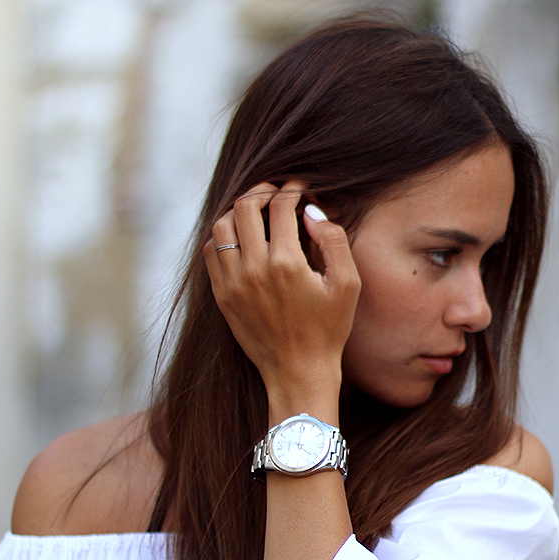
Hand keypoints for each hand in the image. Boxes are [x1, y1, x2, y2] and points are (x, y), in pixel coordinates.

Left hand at [203, 181, 360, 404]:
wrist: (298, 371)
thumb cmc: (328, 329)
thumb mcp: (347, 284)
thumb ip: (333, 240)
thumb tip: (311, 212)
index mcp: (286, 263)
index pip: (281, 206)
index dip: (292, 189)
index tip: (300, 187)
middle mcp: (254, 269)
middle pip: (245, 207)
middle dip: (262, 191)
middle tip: (276, 192)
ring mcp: (233, 283)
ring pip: (222, 226)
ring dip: (239, 212)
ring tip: (256, 213)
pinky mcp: (222, 296)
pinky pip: (211, 252)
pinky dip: (223, 237)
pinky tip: (241, 239)